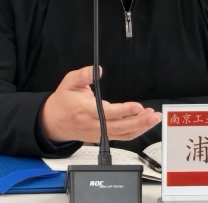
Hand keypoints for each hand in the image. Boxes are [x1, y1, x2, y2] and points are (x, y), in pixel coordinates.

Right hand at [41, 66, 161, 143]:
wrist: (54, 121)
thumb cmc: (64, 101)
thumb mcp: (69, 82)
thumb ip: (83, 75)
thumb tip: (97, 70)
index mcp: (85, 110)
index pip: (108, 113)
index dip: (125, 111)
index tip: (138, 106)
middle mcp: (93, 125)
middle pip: (119, 127)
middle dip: (139, 121)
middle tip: (152, 114)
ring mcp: (98, 134)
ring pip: (122, 134)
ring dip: (140, 127)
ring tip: (153, 118)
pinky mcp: (102, 137)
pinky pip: (121, 137)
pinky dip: (135, 132)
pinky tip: (144, 124)